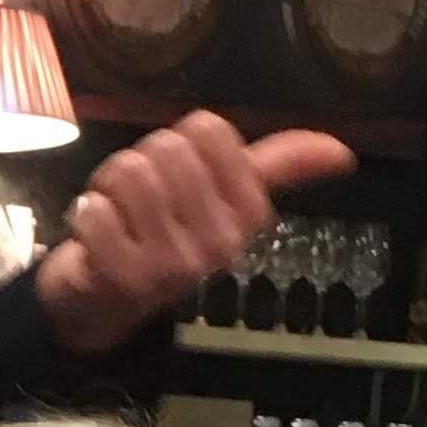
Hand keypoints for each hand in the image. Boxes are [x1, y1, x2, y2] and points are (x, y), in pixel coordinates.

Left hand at [36, 112, 354, 356]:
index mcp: (247, 217)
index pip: (211, 129)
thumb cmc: (164, 230)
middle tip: (141, 201)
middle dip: (141, 162)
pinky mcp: (127, 278)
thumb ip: (280, 166)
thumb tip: (341, 149)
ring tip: (119, 217)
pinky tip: (97, 237)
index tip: (179, 177)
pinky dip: (86, 214)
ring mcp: (176, 265)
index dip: (181, 141)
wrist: (108, 297)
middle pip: (168, 147)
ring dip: (109, 187)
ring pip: (132, 172)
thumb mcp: (224, 196)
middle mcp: (221, 244)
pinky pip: (97, 211)